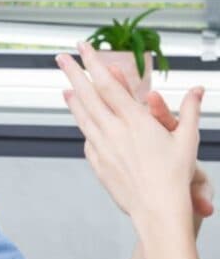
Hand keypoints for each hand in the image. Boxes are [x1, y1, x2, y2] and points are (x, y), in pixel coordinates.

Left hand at [58, 42, 204, 228]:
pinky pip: (88, 139)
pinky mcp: (98, 163)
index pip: (108, 84)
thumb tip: (198, 89)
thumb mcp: (187, 139)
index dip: (94, 63)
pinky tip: (82, 120)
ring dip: (73, 98)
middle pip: (87, 95)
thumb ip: (189, 110)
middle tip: (61, 57)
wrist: (157, 210)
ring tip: (66, 86)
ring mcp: (102, 148)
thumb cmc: (174, 177)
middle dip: (74, 73)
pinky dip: (83, 124)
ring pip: (83, 116)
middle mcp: (113, 131)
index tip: (84, 48)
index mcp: (134, 120)